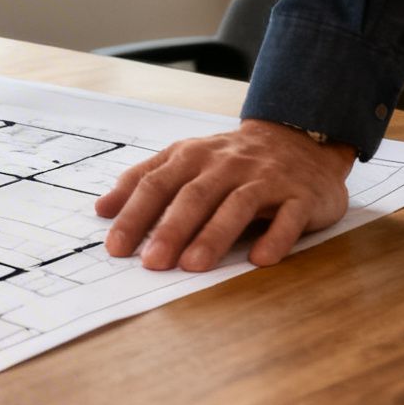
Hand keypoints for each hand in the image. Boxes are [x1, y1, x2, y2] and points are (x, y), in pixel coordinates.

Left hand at [95, 119, 354, 271]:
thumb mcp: (184, 160)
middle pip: (195, 195)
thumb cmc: (231, 160)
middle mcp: (227, 164)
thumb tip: (102, 210)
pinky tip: (260, 259)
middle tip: (152, 262)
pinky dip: (275, 237)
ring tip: (193, 265)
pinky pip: (289, 216)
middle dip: (171, 229)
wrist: (299, 139)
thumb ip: (145, 181)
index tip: (116, 246)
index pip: (157, 184)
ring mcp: (266, 178)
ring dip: (214, 235)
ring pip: (238, 205)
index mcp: (193, 156)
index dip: (135, 214)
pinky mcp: (301, 195)